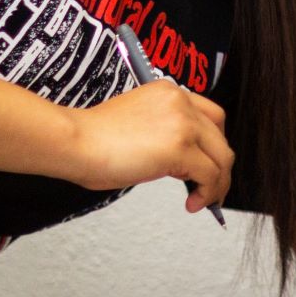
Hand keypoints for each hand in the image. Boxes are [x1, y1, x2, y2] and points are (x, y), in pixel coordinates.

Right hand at [61, 80, 232, 209]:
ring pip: (221, 157)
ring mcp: (184, 124)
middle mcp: (181, 102)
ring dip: (218, 183)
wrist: (74, 141)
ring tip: (205, 201)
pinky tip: (193, 204)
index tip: (208, 163)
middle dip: (220, 165)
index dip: (213, 143)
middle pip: (219, 137)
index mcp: (169, 92)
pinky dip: (208, 193)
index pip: (210, 116)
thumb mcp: (139, 126)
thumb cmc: (91, 139)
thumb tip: (182, 164)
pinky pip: (210, 174)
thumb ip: (165, 133)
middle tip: (212, 187)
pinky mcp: (180, 148)